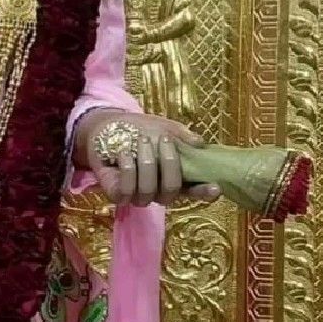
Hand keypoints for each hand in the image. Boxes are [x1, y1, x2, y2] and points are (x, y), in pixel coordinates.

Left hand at [78, 109, 220, 207]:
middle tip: (163, 140)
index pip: (194, 190)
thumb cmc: (138, 129)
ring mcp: (138, 195)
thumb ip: (181, 137)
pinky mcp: (118, 195)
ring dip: (146, 164)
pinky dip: (127, 171)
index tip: (216, 186)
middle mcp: (158, 190)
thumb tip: (200, 144)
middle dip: (169, 165)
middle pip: (171, 191)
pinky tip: (124, 154)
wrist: (106, 127)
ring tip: (142, 141)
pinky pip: (127, 191)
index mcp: (175, 176)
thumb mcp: (163, 127)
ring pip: (148, 192)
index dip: (205, 192)